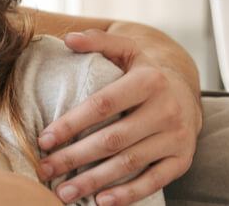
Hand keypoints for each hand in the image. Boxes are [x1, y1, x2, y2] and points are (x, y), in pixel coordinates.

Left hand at [37, 30, 201, 205]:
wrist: (185, 88)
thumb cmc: (143, 70)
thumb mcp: (126, 48)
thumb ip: (98, 41)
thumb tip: (69, 39)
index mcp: (149, 80)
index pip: (102, 105)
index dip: (71, 124)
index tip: (43, 140)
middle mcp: (167, 110)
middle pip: (112, 139)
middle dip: (74, 158)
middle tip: (45, 170)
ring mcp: (177, 137)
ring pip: (129, 163)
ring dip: (94, 181)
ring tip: (63, 192)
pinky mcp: (183, 159)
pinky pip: (154, 181)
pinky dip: (128, 194)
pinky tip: (101, 201)